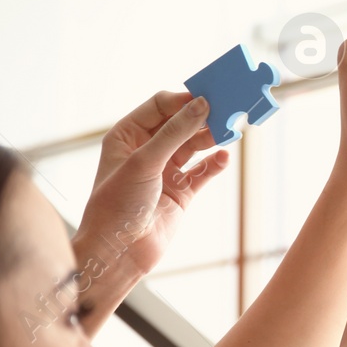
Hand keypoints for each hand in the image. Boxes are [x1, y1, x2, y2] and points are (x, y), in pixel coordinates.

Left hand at [75, 93, 227, 328]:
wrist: (118, 252)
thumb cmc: (117, 205)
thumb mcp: (144, 162)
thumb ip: (175, 132)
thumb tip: (201, 104)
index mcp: (127, 136)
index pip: (159, 106)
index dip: (183, 99)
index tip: (208, 95)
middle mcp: (146, 150)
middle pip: (180, 123)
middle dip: (201, 116)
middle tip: (227, 108)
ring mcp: (165, 171)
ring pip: (194, 145)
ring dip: (210, 137)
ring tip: (230, 130)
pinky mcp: (180, 192)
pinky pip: (202, 171)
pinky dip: (214, 164)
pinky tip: (225, 157)